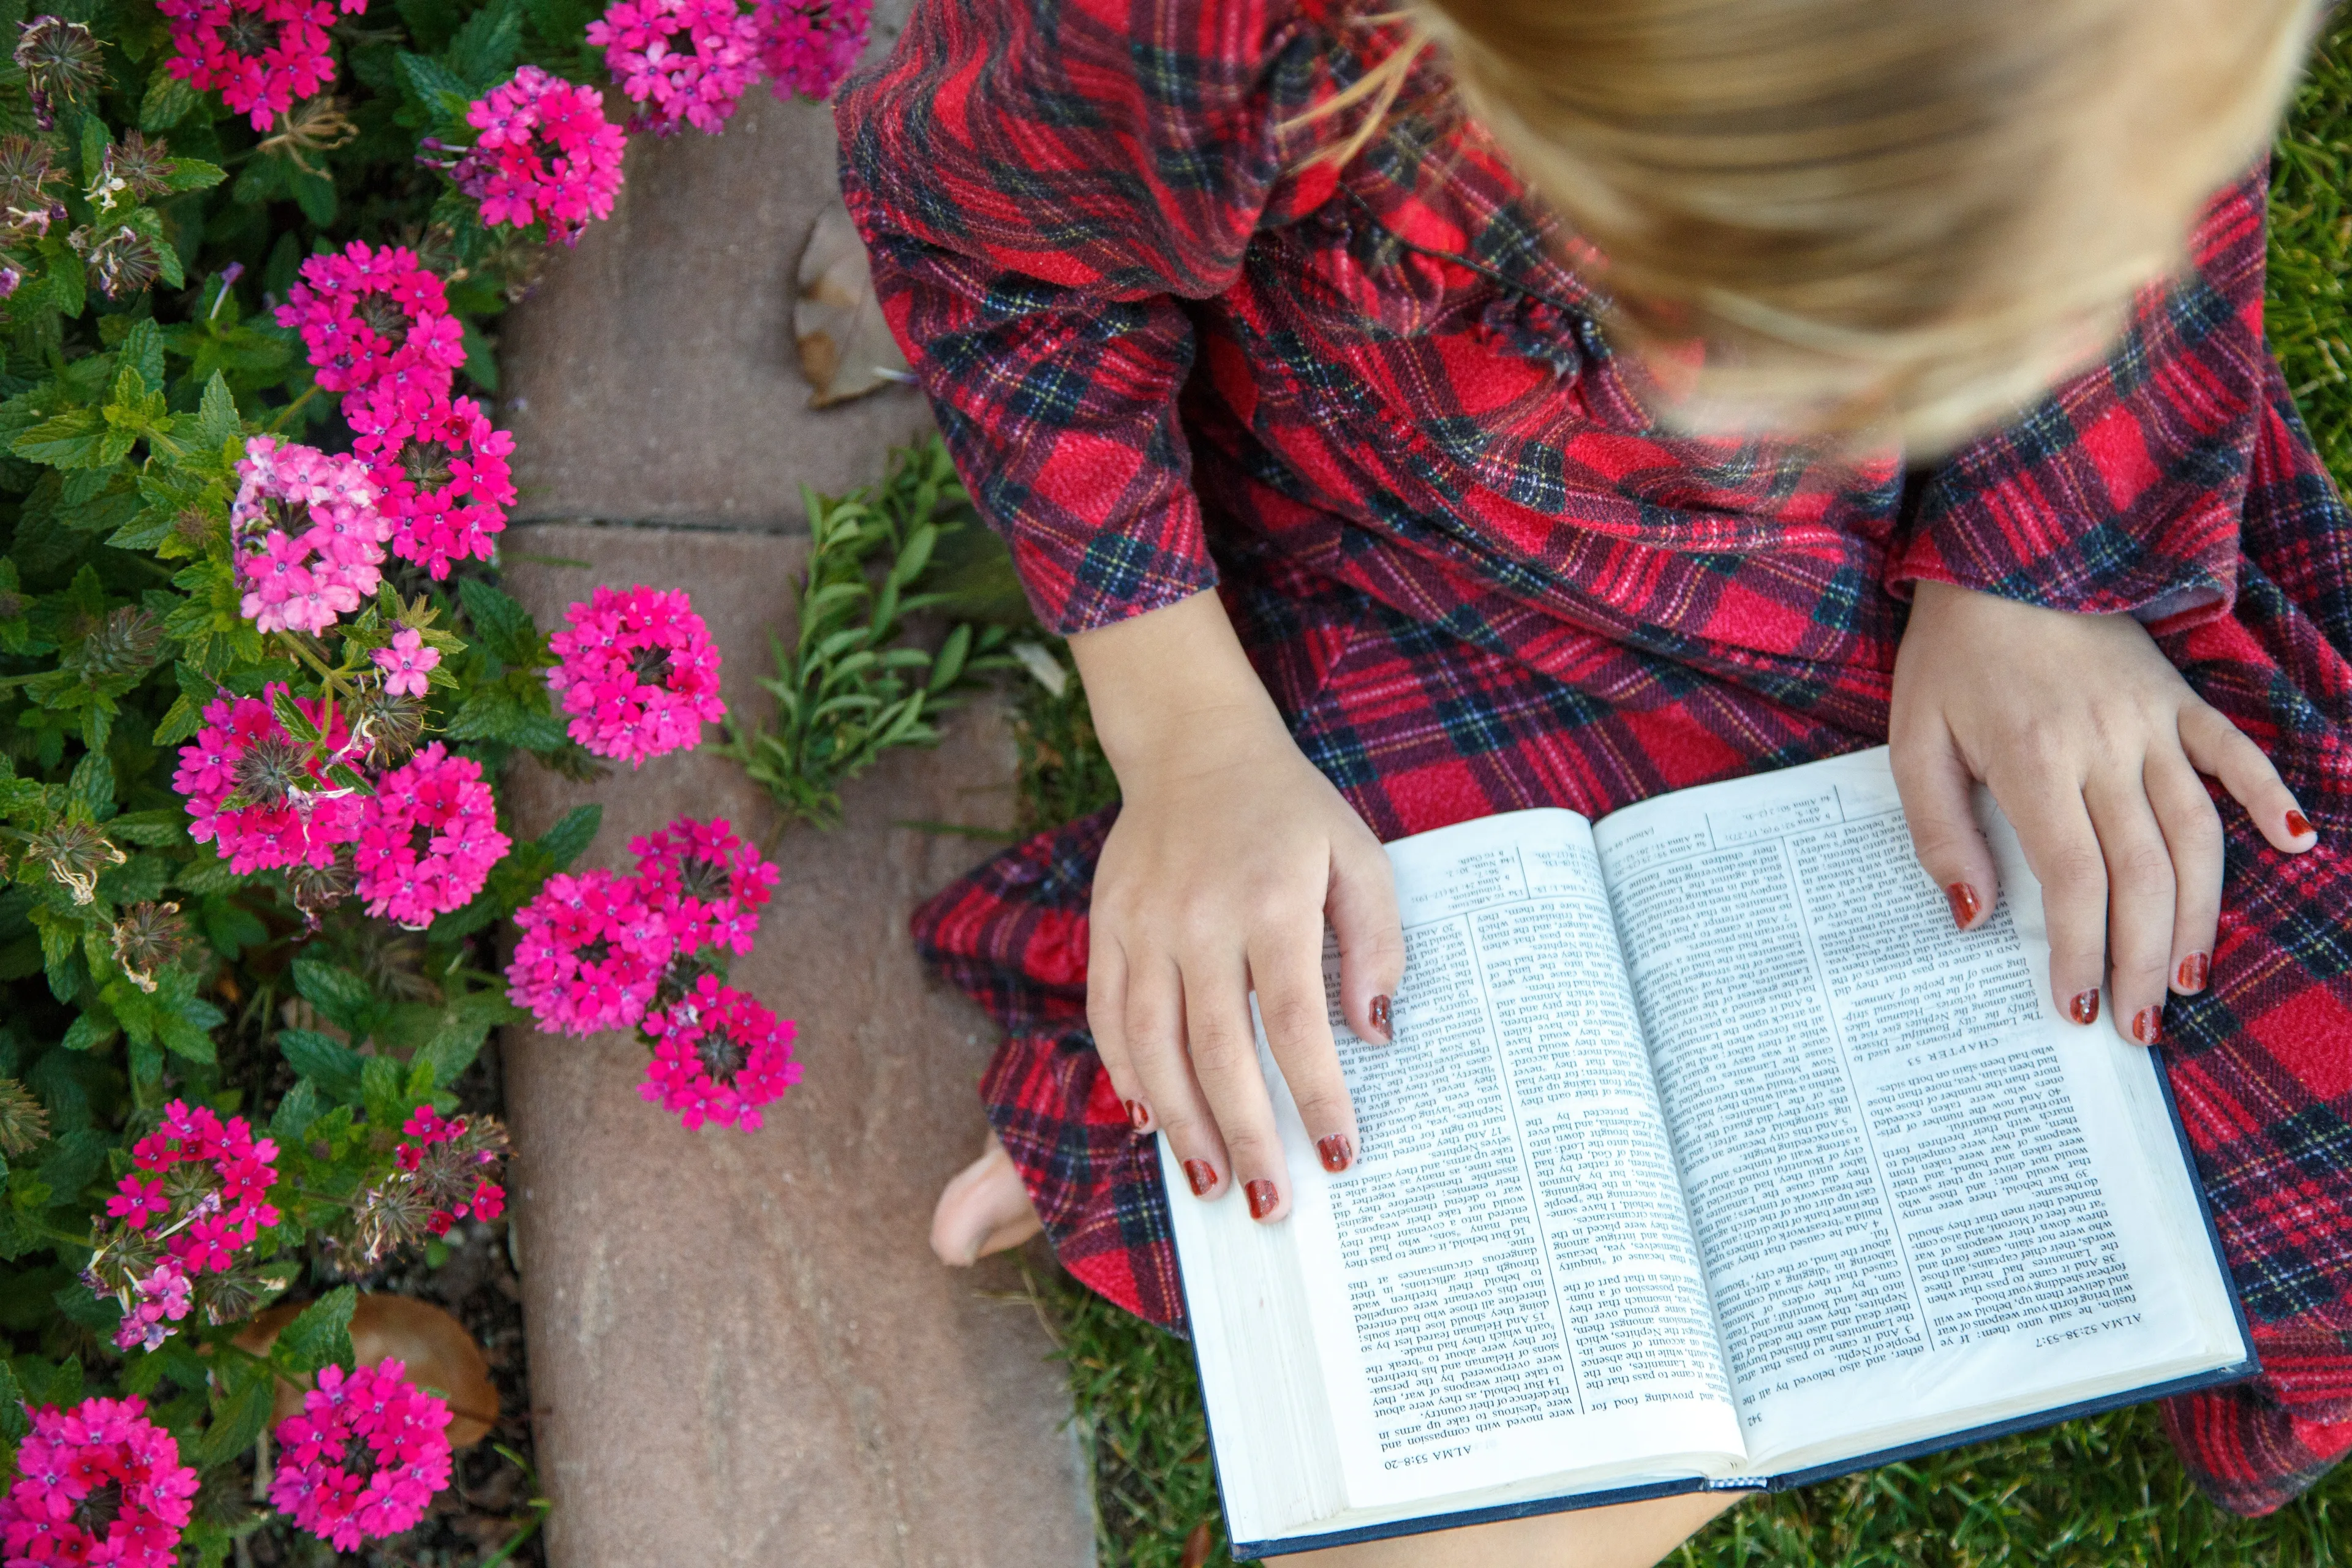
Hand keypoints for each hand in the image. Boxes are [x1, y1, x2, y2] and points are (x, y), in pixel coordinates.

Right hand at [1074, 591, 1404, 1220]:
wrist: (1195, 747)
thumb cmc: (1290, 812)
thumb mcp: (1358, 857)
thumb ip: (1375, 943)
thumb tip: (1373, 1033)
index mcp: (1272, 902)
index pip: (1296, 1022)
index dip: (1316, 1097)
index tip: (1337, 1155)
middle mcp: (1201, 919)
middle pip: (1218, 1050)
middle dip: (1244, 1135)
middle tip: (1266, 1202)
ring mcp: (1144, 924)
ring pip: (1151, 1045)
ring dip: (1180, 1122)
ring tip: (1208, 1180)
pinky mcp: (1106, 925)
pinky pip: (1107, 1015)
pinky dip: (1124, 1073)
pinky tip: (1149, 1119)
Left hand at [1890, 579, 2315, 1043]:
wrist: (2003, 559)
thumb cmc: (1950, 657)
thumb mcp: (1912, 743)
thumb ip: (1940, 832)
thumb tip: (1972, 917)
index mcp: (2033, 760)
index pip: (2073, 877)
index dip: (2082, 948)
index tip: (2077, 1004)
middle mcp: (2103, 747)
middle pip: (2141, 872)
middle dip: (2142, 956)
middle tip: (2140, 1023)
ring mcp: (2151, 722)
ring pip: (2194, 832)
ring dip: (2200, 911)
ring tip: (2189, 976)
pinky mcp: (2179, 698)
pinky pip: (2236, 750)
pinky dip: (2270, 794)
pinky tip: (2295, 844)